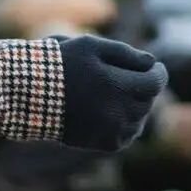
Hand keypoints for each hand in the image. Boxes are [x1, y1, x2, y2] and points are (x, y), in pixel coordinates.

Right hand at [58, 36, 168, 151]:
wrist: (33, 96)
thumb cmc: (63, 65)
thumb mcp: (92, 46)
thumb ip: (126, 53)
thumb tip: (151, 62)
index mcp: (118, 85)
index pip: (155, 81)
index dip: (158, 71)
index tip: (154, 66)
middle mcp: (119, 112)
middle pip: (148, 100)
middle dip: (145, 87)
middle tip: (132, 78)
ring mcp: (113, 131)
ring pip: (141, 119)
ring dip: (137, 106)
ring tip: (121, 94)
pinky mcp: (105, 144)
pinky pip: (128, 134)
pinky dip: (127, 124)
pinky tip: (115, 112)